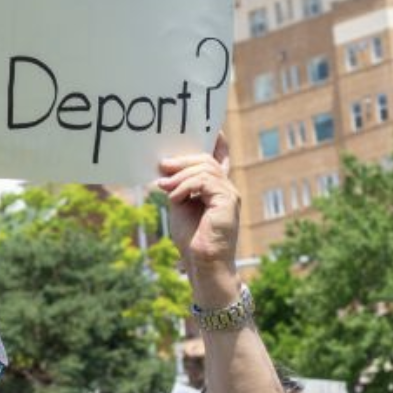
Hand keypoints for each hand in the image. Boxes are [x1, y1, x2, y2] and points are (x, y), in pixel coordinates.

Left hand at [155, 135, 237, 273]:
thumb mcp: (180, 205)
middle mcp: (227, 188)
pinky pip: (205, 182)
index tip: (209, 128)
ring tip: (164, 185)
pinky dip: (186, 186)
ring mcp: (230, 194)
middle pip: (206, 160)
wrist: (202, 264)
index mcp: (217, 188)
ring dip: (180, 175)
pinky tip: (175, 197)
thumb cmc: (191, 240)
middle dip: (182, 160)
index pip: (220, 157)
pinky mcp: (228, 201)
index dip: (216, 141)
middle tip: (162, 166)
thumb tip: (166, 168)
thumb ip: (177, 186)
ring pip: (205, 169)